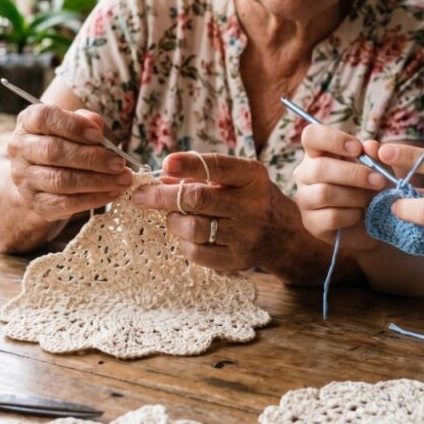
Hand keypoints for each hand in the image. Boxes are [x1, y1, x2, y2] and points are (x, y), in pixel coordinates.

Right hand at [8, 104, 133, 221]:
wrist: (42, 175)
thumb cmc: (65, 142)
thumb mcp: (74, 125)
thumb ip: (86, 121)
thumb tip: (96, 125)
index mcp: (29, 122)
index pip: (44, 118)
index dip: (72, 125)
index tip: (98, 134)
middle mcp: (20, 149)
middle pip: (54, 152)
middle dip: (91, 158)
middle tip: (119, 163)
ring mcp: (25, 178)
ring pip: (61, 180)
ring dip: (97, 181)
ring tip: (122, 179)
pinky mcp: (36, 202)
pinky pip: (65, 203)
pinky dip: (92, 199)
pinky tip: (112, 193)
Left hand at [130, 152, 298, 272]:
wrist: (282, 234)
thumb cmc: (249, 198)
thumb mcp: (236, 178)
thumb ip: (201, 175)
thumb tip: (161, 178)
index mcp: (252, 177)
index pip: (217, 167)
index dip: (189, 165)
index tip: (166, 164)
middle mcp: (251, 205)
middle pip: (197, 200)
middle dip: (162, 197)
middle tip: (141, 196)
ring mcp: (245, 236)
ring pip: (192, 228)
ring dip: (173, 221)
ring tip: (174, 216)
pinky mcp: (236, 260)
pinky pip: (195, 252)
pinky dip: (183, 242)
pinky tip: (187, 234)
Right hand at [292, 125, 389, 251]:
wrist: (374, 222)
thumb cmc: (370, 188)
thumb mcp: (378, 169)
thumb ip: (375, 156)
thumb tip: (370, 146)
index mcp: (318, 153)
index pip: (311, 135)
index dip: (333, 139)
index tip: (357, 149)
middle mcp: (305, 174)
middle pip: (319, 168)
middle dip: (354, 174)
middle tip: (378, 181)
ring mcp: (305, 199)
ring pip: (324, 193)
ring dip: (354, 196)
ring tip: (368, 200)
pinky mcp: (310, 223)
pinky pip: (331, 216)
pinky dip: (351, 216)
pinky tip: (358, 215)